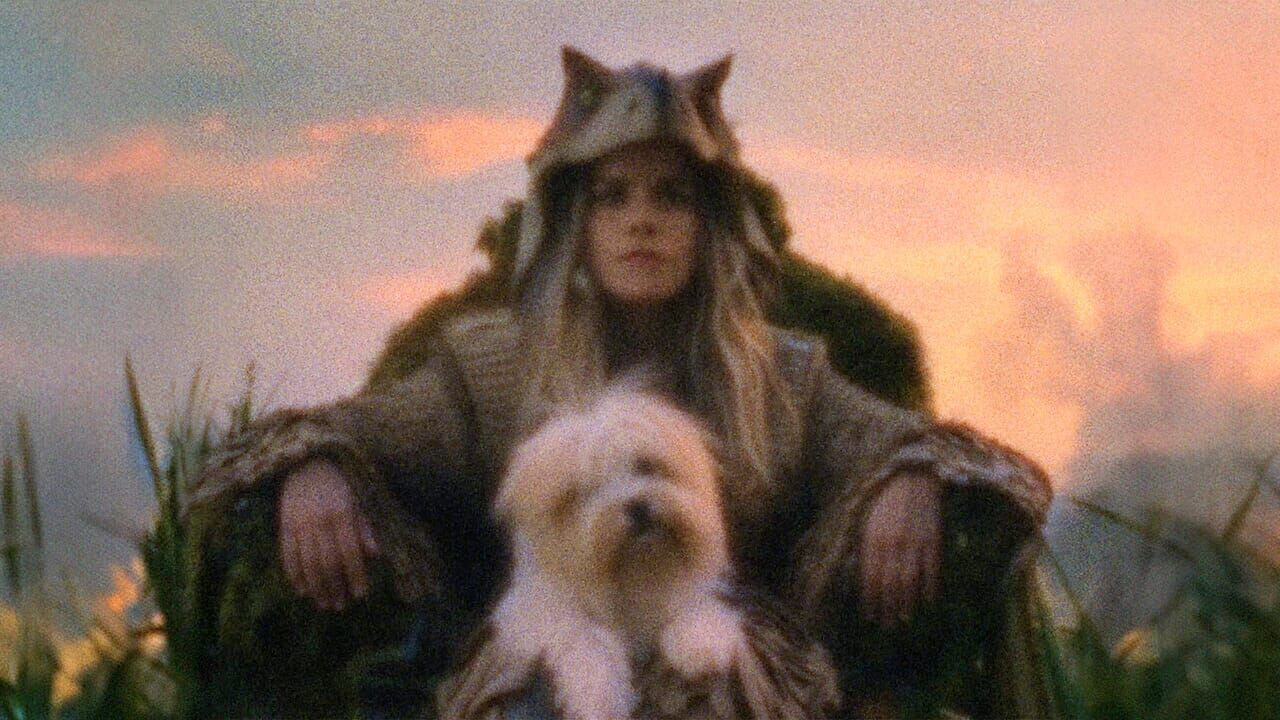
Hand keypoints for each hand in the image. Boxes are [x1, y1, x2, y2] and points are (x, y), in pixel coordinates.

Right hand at [278, 458, 379, 610]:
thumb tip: (376, 554)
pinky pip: (287, 555)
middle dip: (335, 587)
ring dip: (316, 587)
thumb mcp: (357, 499)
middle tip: (341, 606)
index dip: (355, 576)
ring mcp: (298, 524)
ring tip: (324, 604)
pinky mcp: (283, 525)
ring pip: (307, 564)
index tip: (361, 595)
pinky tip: (302, 590)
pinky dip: (294, 575)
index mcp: (341, 514)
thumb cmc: (338, 482)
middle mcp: (319, 521)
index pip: (349, 553)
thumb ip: (364, 526)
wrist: (306, 462)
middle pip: (327, 563)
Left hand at [858, 472, 940, 627]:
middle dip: (887, 607)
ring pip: (910, 580)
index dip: (870, 599)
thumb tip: (864, 576)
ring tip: (903, 618)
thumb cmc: (885, 499)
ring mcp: (914, 542)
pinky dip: (930, 587)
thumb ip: (865, 547)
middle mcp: (893, 543)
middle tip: (886, 625)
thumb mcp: (867, 520)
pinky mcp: (933, 539)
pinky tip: (927, 600)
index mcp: (873, 538)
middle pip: (889, 584)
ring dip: (907, 602)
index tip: (869, 615)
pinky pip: (932, 569)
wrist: (913, 476)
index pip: (870, 578)